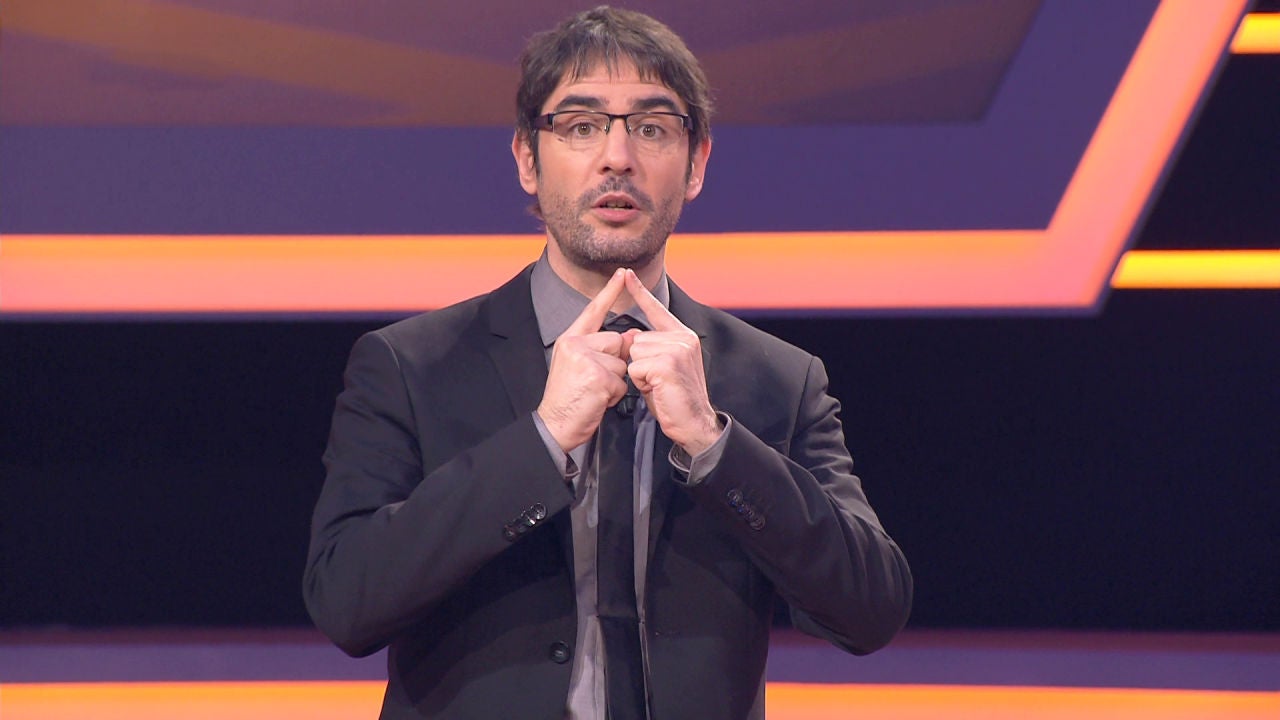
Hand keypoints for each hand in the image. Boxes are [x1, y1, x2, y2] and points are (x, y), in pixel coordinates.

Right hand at [537, 268, 633, 451]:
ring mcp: (585, 360)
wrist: (554, 424)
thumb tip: (629, 338)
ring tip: (595, 392)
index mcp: (570, 339)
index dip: (609, 292)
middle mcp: (575, 344)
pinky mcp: (597, 377)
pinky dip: (614, 396)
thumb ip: (600, 349)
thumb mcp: (578, 366)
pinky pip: (621, 382)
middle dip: (616, 362)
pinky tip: (597, 401)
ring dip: (615, 382)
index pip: (593, 311)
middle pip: (617, 341)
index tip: (622, 273)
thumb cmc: (568, 398)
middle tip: (596, 381)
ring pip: (622, 363)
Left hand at [623, 269, 722, 454]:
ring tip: (658, 385)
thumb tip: (633, 335)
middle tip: (658, 381)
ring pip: (634, 352)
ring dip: (639, 373)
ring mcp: (678, 349)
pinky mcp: (668, 363)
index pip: (657, 310)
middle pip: (637, 338)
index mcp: (683, 336)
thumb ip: (650, 348)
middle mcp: (683, 338)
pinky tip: (657, 390)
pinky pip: (635, 367)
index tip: (627, 274)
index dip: (640, 292)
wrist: (694, 423)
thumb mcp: (662, 368)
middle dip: (639, 362)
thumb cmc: (675, 399)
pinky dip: (641, 382)